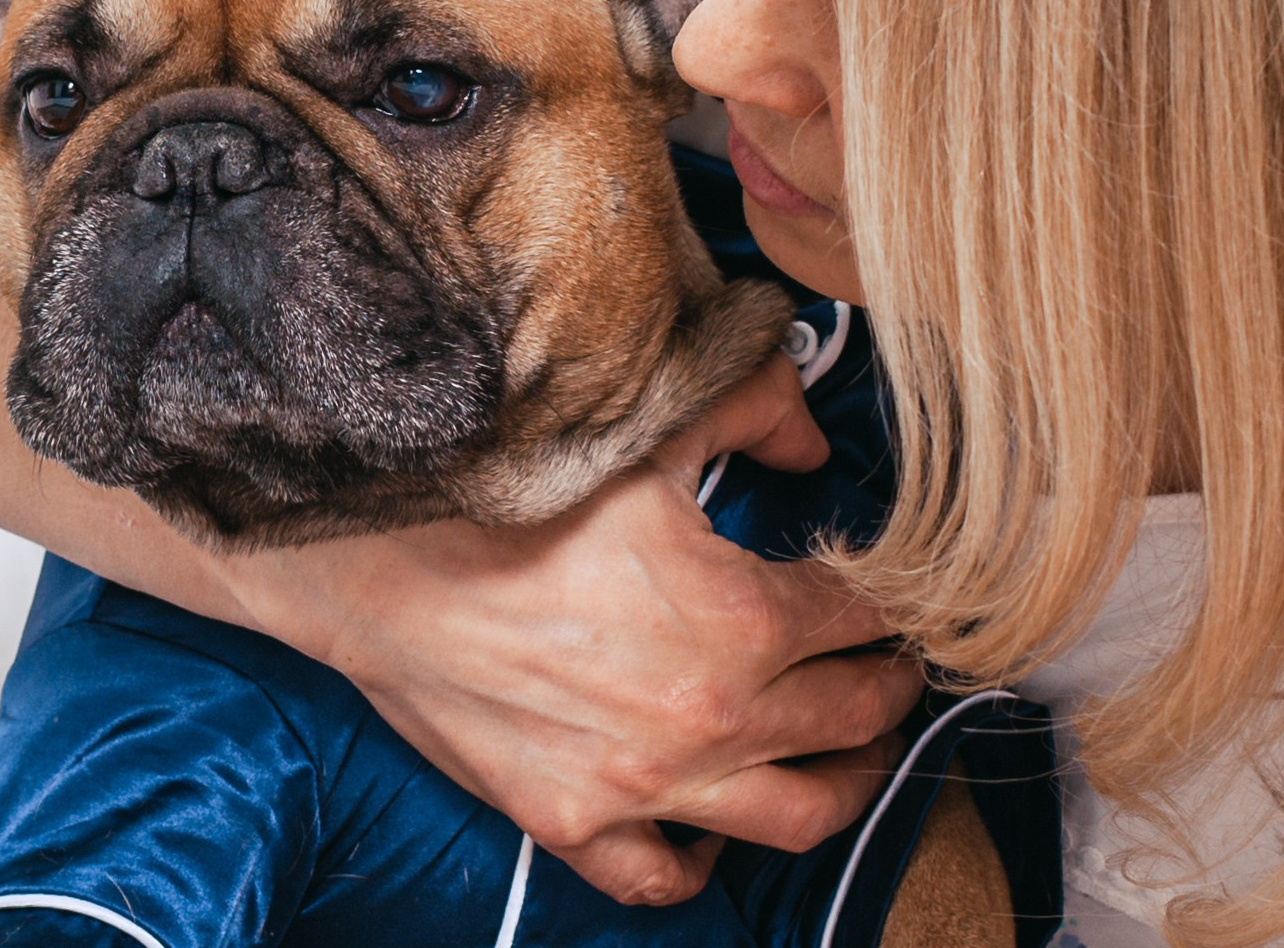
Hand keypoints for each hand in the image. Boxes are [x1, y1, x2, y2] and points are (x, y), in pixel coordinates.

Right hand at [238, 353, 921, 906]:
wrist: (382, 569)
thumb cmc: (508, 498)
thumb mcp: (639, 433)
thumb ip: (750, 408)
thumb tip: (813, 434)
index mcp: (745, 616)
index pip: (862, 617)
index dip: (894, 599)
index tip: (901, 593)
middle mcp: (714, 716)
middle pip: (851, 716)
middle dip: (891, 687)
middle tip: (899, 667)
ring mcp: (648, 784)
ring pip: (797, 815)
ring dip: (848, 782)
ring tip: (859, 753)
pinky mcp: (578, 822)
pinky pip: (666, 875)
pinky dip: (705, 864)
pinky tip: (721, 834)